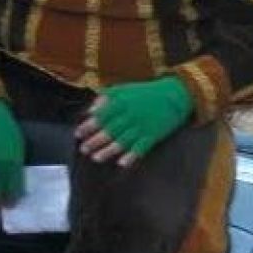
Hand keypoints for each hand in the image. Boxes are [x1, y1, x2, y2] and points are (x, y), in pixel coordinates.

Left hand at [75, 75, 192, 168]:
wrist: (174, 95)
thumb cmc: (144, 93)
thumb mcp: (123, 89)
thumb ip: (106, 98)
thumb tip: (91, 110)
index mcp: (122, 102)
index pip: (102, 116)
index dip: (89, 126)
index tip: (78, 133)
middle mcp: (131, 115)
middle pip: (110, 130)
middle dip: (95, 140)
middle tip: (83, 149)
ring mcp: (143, 126)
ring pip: (123, 141)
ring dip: (108, 150)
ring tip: (96, 158)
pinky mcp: (153, 135)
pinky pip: (141, 147)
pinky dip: (131, 156)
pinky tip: (121, 163)